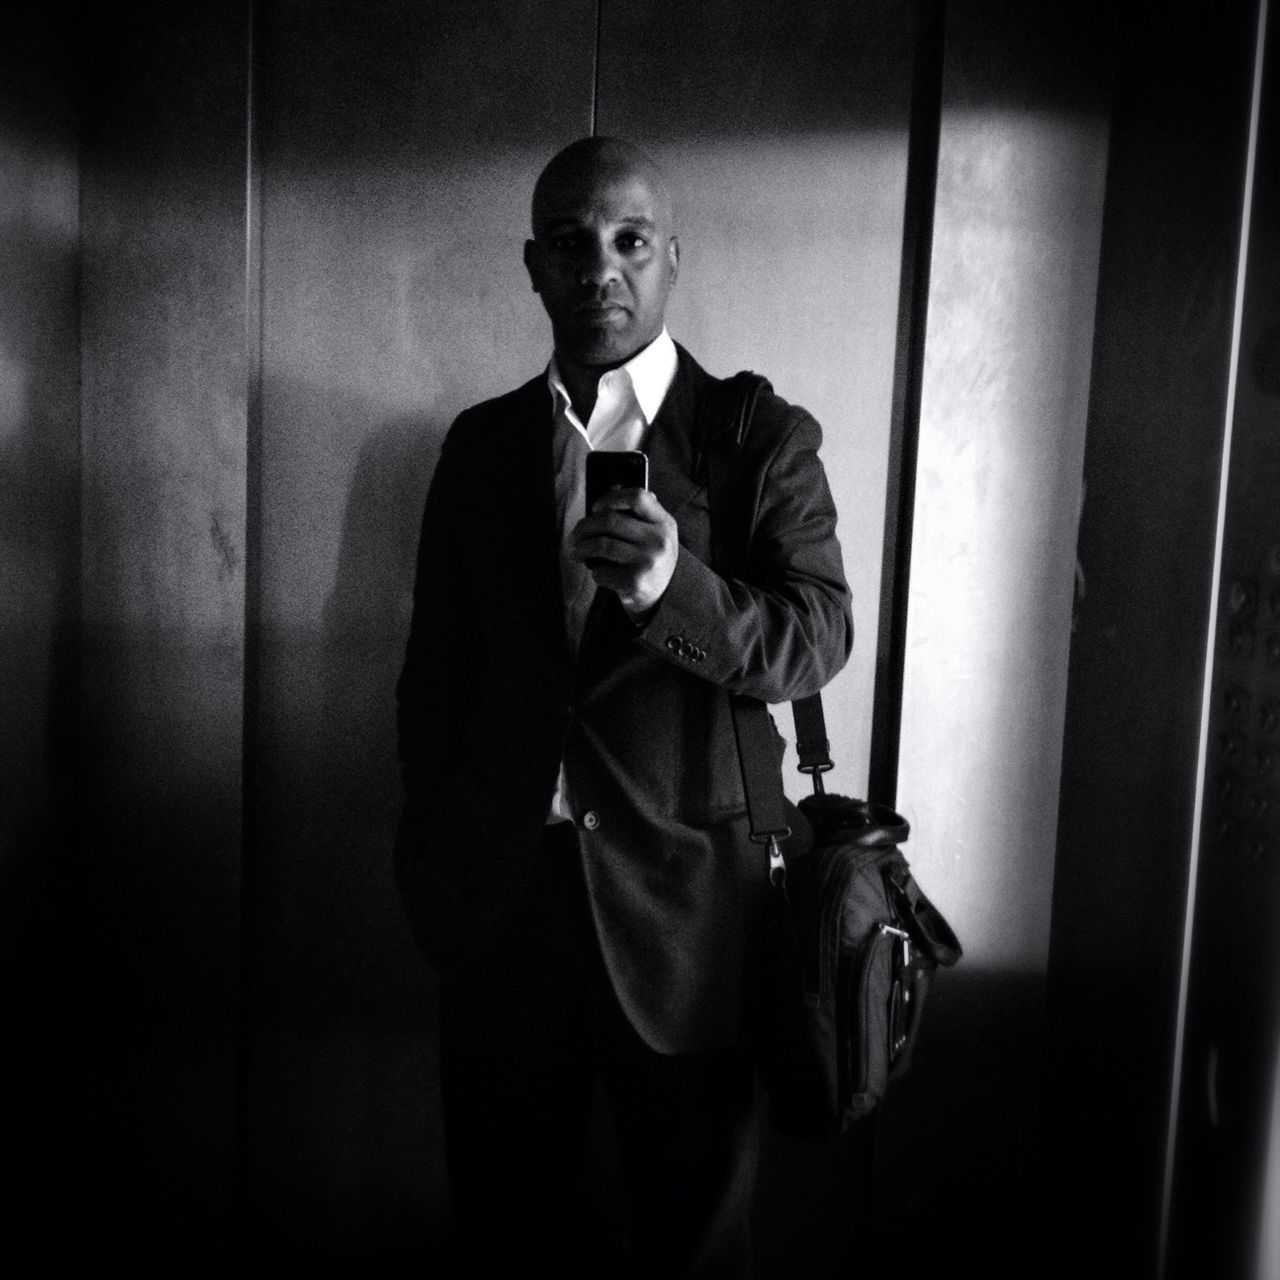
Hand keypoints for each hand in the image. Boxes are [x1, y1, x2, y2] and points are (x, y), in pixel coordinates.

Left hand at [571, 487, 677, 617]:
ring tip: (577, 551)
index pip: (638, 497)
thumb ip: (640, 513)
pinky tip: (598, 571)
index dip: (611, 498)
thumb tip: (611, 492)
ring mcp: (647, 562)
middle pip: (610, 520)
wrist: (663, 595)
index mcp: (665, 523)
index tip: (596, 508)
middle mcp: (658, 541)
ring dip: (582, 548)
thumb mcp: (656, 533)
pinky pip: (602, 571)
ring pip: (601, 545)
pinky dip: (594, 571)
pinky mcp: (635, 583)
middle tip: (576, 534)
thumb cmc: (651, 557)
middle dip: (585, 526)